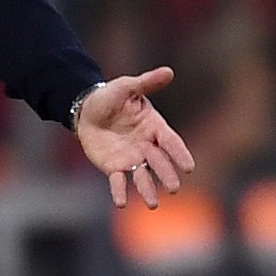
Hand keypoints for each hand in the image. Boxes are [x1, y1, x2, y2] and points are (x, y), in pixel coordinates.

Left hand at [75, 66, 195, 208]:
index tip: (189, 167)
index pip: (170, 142)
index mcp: (154, 127)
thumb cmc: (110, 97)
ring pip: (142, 176)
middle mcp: (146, 146)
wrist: (86, 109)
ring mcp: (131, 158)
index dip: (179, 153)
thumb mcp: (126, 87)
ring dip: (148, 190)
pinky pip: (118, 181)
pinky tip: (121, 203)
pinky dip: (120, 192)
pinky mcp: (114, 167)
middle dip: (166, 174)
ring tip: (153, 204)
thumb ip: (146, 83)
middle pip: (159, 162)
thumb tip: (168, 71)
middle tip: (174, 188)